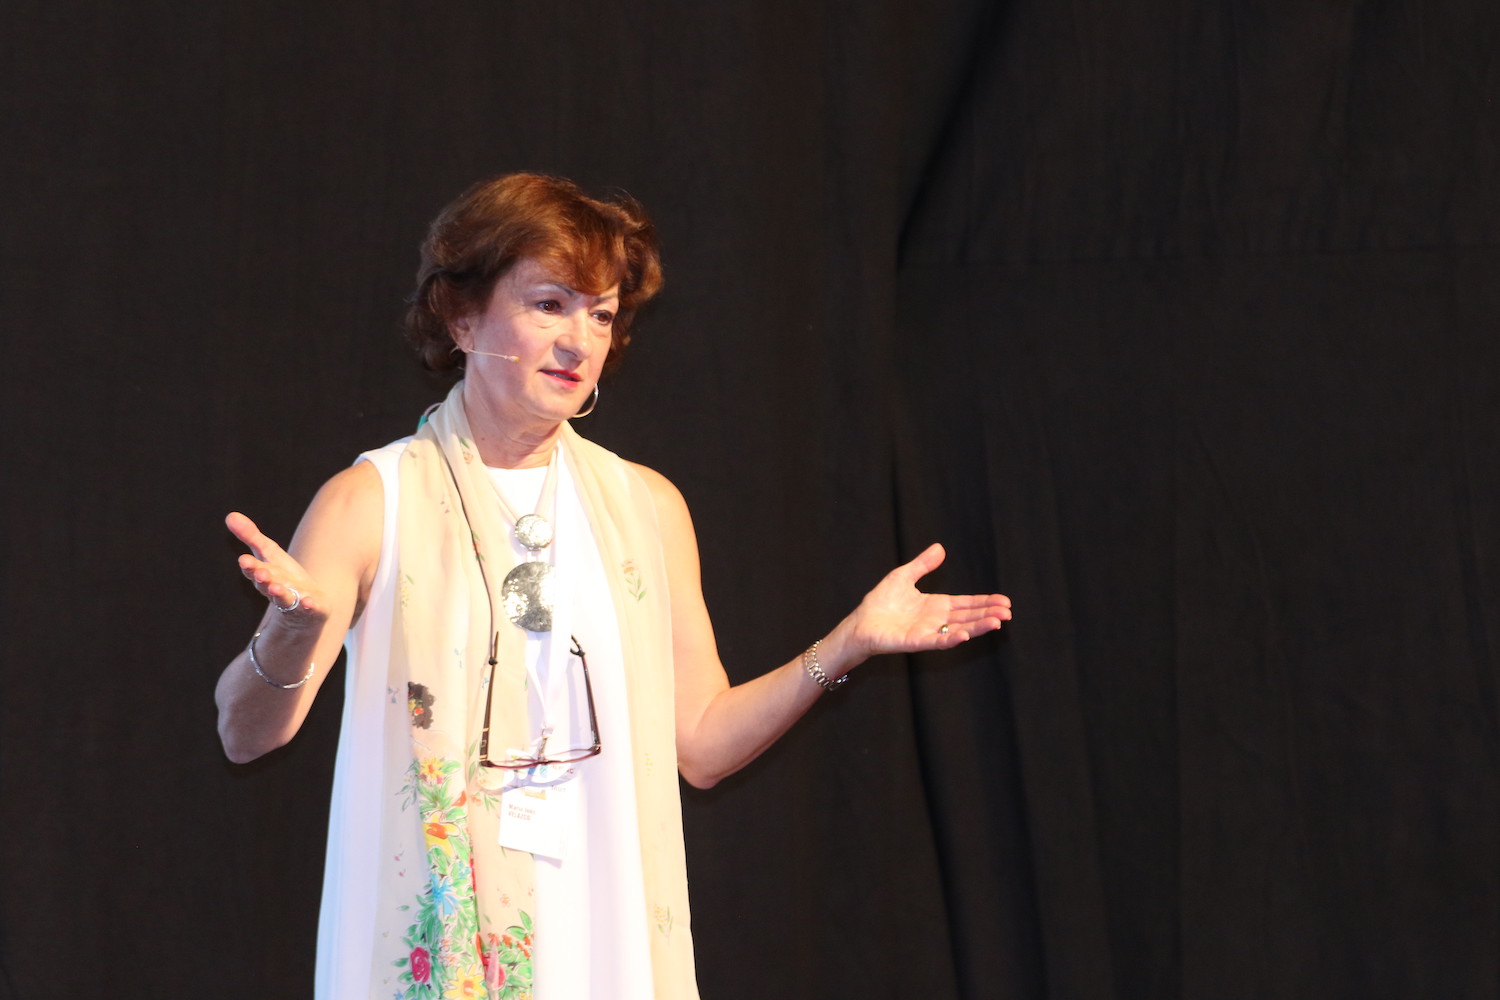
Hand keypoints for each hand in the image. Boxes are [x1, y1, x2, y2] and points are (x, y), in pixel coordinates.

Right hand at [226, 511, 327, 627]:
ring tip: (277, 588)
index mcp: (264, 575)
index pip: (254, 570)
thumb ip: (251, 537)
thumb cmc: (283, 575)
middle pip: (267, 585)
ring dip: (280, 593)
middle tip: (260, 573)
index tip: (244, 560)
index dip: (250, 566)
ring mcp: (292, 601)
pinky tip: (308, 602)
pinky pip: (308, 608)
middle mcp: (275, 589)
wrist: (306, 604)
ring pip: (284, 598)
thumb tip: (230, 516)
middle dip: (263, 580)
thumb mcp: (269, 553)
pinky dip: (307, 605)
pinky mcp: (310, 609)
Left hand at [842, 543, 1010, 658]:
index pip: (967, 603)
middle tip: (1008, 612)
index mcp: (937, 606)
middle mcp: (936, 621)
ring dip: (977, 627)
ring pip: (959, 630)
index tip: (1004, 601)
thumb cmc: (880, 602)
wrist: (860, 623)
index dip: (985, 602)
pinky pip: (937, 641)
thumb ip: (923, 564)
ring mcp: (928, 632)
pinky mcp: (916, 641)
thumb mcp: (903, 576)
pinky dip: (951, 639)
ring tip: (996, 622)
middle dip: (988, 614)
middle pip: (968, 617)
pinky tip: (965, 634)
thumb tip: (940, 548)